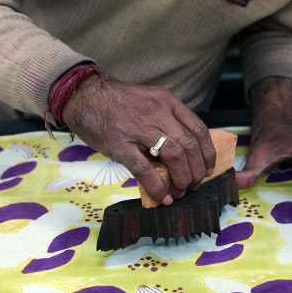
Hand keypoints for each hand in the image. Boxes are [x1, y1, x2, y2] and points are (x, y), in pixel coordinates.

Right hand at [62, 76, 215, 203]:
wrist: (83, 95)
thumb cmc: (118, 101)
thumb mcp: (150, 101)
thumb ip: (167, 120)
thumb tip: (183, 151)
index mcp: (168, 102)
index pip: (199, 129)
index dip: (208, 153)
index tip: (208, 168)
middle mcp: (158, 112)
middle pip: (189, 146)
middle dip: (197, 171)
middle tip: (194, 184)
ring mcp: (139, 128)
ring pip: (174, 156)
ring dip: (182, 179)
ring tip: (180, 191)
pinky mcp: (120, 144)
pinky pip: (145, 169)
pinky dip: (158, 186)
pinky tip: (163, 197)